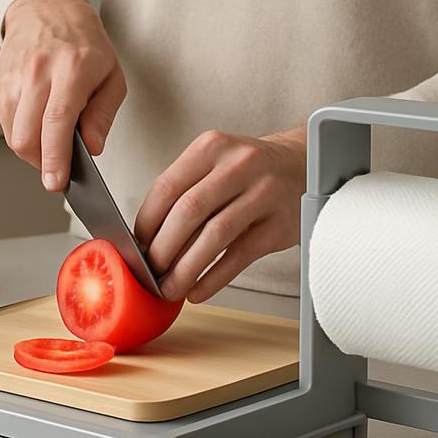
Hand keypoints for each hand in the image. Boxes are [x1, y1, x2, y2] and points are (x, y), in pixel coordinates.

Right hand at [0, 0, 126, 190]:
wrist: (45, 9)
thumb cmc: (83, 43)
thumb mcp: (111, 75)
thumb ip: (103, 114)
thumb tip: (92, 146)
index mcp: (71, 68)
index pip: (57, 121)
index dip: (55, 157)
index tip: (55, 182)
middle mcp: (37, 72)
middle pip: (28, 135)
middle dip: (42, 162)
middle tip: (59, 167)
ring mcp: (12, 78)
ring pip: (13, 135)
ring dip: (32, 151)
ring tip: (52, 143)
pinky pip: (5, 124)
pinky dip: (21, 134)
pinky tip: (37, 125)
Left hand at [134, 127, 306, 302]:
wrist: (300, 167)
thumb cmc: (246, 172)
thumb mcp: (214, 165)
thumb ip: (183, 193)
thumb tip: (146, 241)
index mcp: (211, 147)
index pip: (167, 187)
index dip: (147, 223)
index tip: (137, 247)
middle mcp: (239, 164)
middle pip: (188, 212)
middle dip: (163, 249)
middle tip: (150, 272)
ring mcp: (264, 192)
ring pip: (214, 236)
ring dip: (186, 269)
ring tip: (171, 288)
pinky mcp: (280, 224)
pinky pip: (239, 256)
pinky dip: (214, 278)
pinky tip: (198, 290)